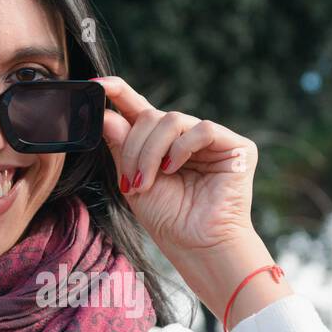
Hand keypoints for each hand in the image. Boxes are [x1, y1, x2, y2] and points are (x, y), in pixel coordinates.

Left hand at [94, 76, 256, 254]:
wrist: (197, 246)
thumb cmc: (168, 220)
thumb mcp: (134, 181)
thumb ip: (121, 147)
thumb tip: (106, 114)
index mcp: (162, 144)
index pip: (139, 109)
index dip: (118, 93)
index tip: (95, 85)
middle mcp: (187, 137)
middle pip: (152, 115)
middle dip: (135, 146)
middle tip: (130, 180)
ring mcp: (212, 141)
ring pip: (172, 120)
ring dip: (152, 151)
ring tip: (148, 181)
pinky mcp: (237, 147)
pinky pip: (202, 129)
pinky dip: (182, 148)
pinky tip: (175, 170)